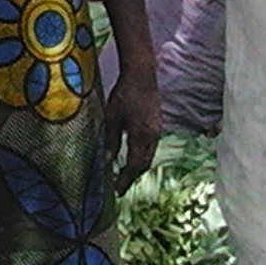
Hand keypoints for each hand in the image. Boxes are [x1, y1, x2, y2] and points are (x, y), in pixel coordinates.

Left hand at [105, 67, 161, 197]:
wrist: (142, 74)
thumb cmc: (124, 94)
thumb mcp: (112, 118)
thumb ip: (111, 140)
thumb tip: (107, 160)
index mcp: (142, 136)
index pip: (134, 165)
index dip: (126, 179)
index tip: (117, 190)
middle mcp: (153, 135)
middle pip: (145, 163)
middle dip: (133, 175)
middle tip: (121, 185)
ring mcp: (157, 128)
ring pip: (149, 154)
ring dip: (139, 165)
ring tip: (126, 172)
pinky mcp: (157, 122)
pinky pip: (151, 145)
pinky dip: (142, 154)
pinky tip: (134, 152)